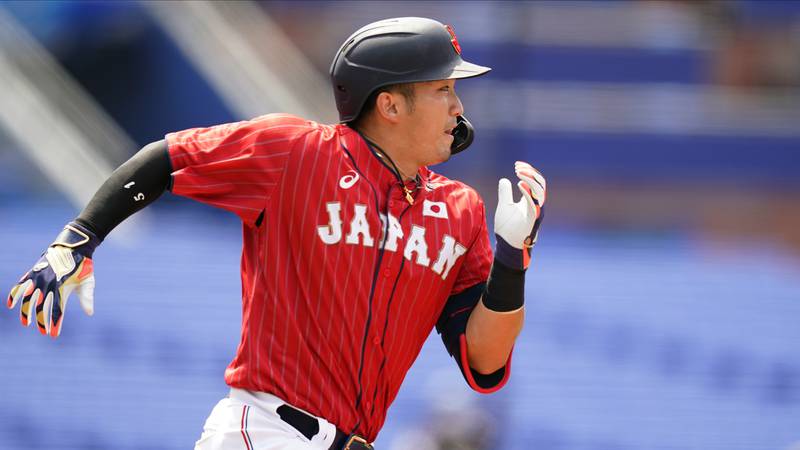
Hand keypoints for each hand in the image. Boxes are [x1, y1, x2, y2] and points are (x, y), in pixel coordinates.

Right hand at [7, 222, 99, 336]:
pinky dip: (14, 294)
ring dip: (25, 312)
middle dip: (41, 321)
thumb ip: (87, 297)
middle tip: (43, 331)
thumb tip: (90, 313)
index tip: (53, 335)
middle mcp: (48, 283)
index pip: (57, 310)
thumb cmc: (84, 265)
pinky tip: (10, 305)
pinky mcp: (33, 272)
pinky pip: (20, 284)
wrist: (74, 246)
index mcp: (62, 287)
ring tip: (25, 323)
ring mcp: (39, 277)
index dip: (55, 323)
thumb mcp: (88, 282)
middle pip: (40, 307)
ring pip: (28, 299)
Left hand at [494, 161, 545, 269]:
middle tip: (517, 167)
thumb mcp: (504, 206)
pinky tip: (519, 184)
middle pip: (541, 184)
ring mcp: (536, 212)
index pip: (535, 182)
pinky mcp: (533, 220)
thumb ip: (505, 193)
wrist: (508, 246)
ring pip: (540, 191)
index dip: (529, 171)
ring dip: (530, 179)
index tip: (517, 165)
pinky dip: (529, 192)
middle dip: (531, 172)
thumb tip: (504, 179)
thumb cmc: (508, 228)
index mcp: (531, 201)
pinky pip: (535, 203)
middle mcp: (536, 205)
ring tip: (518, 173)